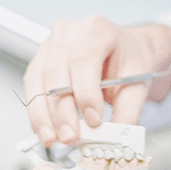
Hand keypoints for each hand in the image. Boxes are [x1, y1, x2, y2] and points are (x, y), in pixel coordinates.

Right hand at [23, 16, 170, 145]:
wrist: (124, 49)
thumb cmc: (128, 60)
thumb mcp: (138, 83)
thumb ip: (128, 110)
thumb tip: (115, 135)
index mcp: (96, 30)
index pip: (84, 62)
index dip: (86, 95)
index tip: (93, 121)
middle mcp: (69, 33)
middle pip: (56, 74)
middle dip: (61, 112)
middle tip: (70, 137)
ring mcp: (50, 45)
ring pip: (38, 82)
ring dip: (43, 115)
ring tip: (53, 139)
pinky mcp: (40, 61)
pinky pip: (32, 87)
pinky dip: (37, 112)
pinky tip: (45, 129)